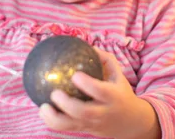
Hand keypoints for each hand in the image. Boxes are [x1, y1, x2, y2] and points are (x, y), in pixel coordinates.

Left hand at [39, 47, 160, 138]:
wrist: (131, 122)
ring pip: (71, 125)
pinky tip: (43, 110)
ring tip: (43, 107)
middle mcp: (102, 112)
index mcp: (113, 96)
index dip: (87, 84)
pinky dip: (52, 121)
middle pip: (83, 112)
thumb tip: (87, 45)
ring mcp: (92, 123)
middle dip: (66, 104)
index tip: (75, 75)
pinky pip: (66, 128)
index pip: (100, 91)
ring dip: (54, 118)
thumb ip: (105, 59)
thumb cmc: (121, 93)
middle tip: (54, 92)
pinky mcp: (85, 129)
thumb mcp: (119, 75)